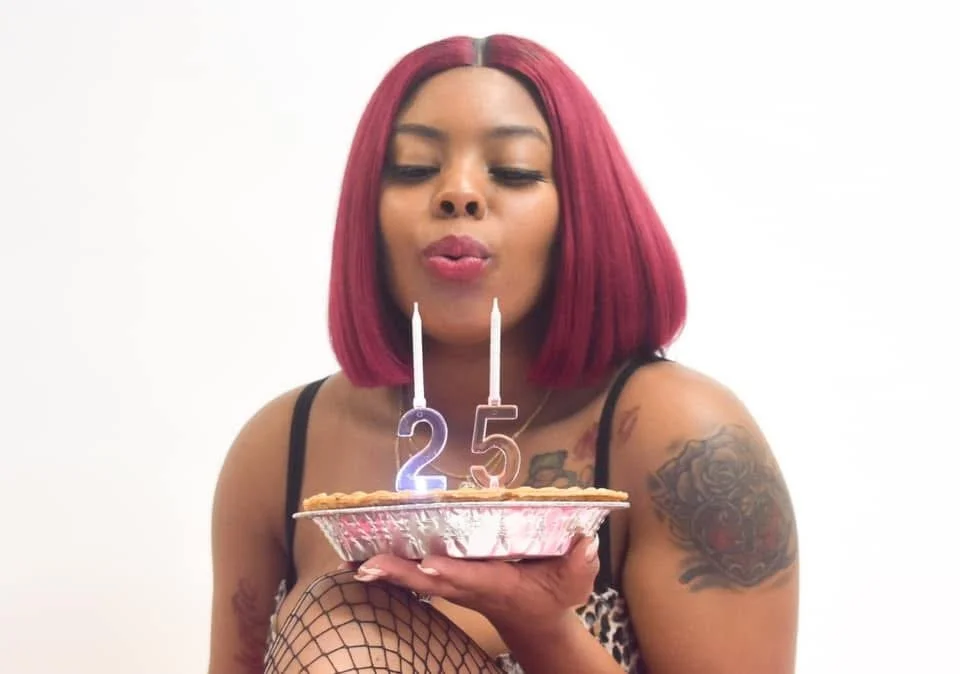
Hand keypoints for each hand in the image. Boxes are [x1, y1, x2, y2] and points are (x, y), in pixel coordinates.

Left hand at [349, 535, 599, 632]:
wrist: (535, 621)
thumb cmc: (553, 596)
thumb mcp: (574, 582)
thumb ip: (580, 564)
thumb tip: (586, 542)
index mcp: (498, 584)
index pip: (471, 579)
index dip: (450, 572)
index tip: (427, 564)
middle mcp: (469, 586)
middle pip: (430, 580)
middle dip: (398, 573)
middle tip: (367, 564)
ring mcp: (454, 586)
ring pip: (414, 579)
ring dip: (385, 571)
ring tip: (352, 561)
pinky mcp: (446, 581)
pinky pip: (411, 575)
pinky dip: (387, 569)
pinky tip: (358, 560)